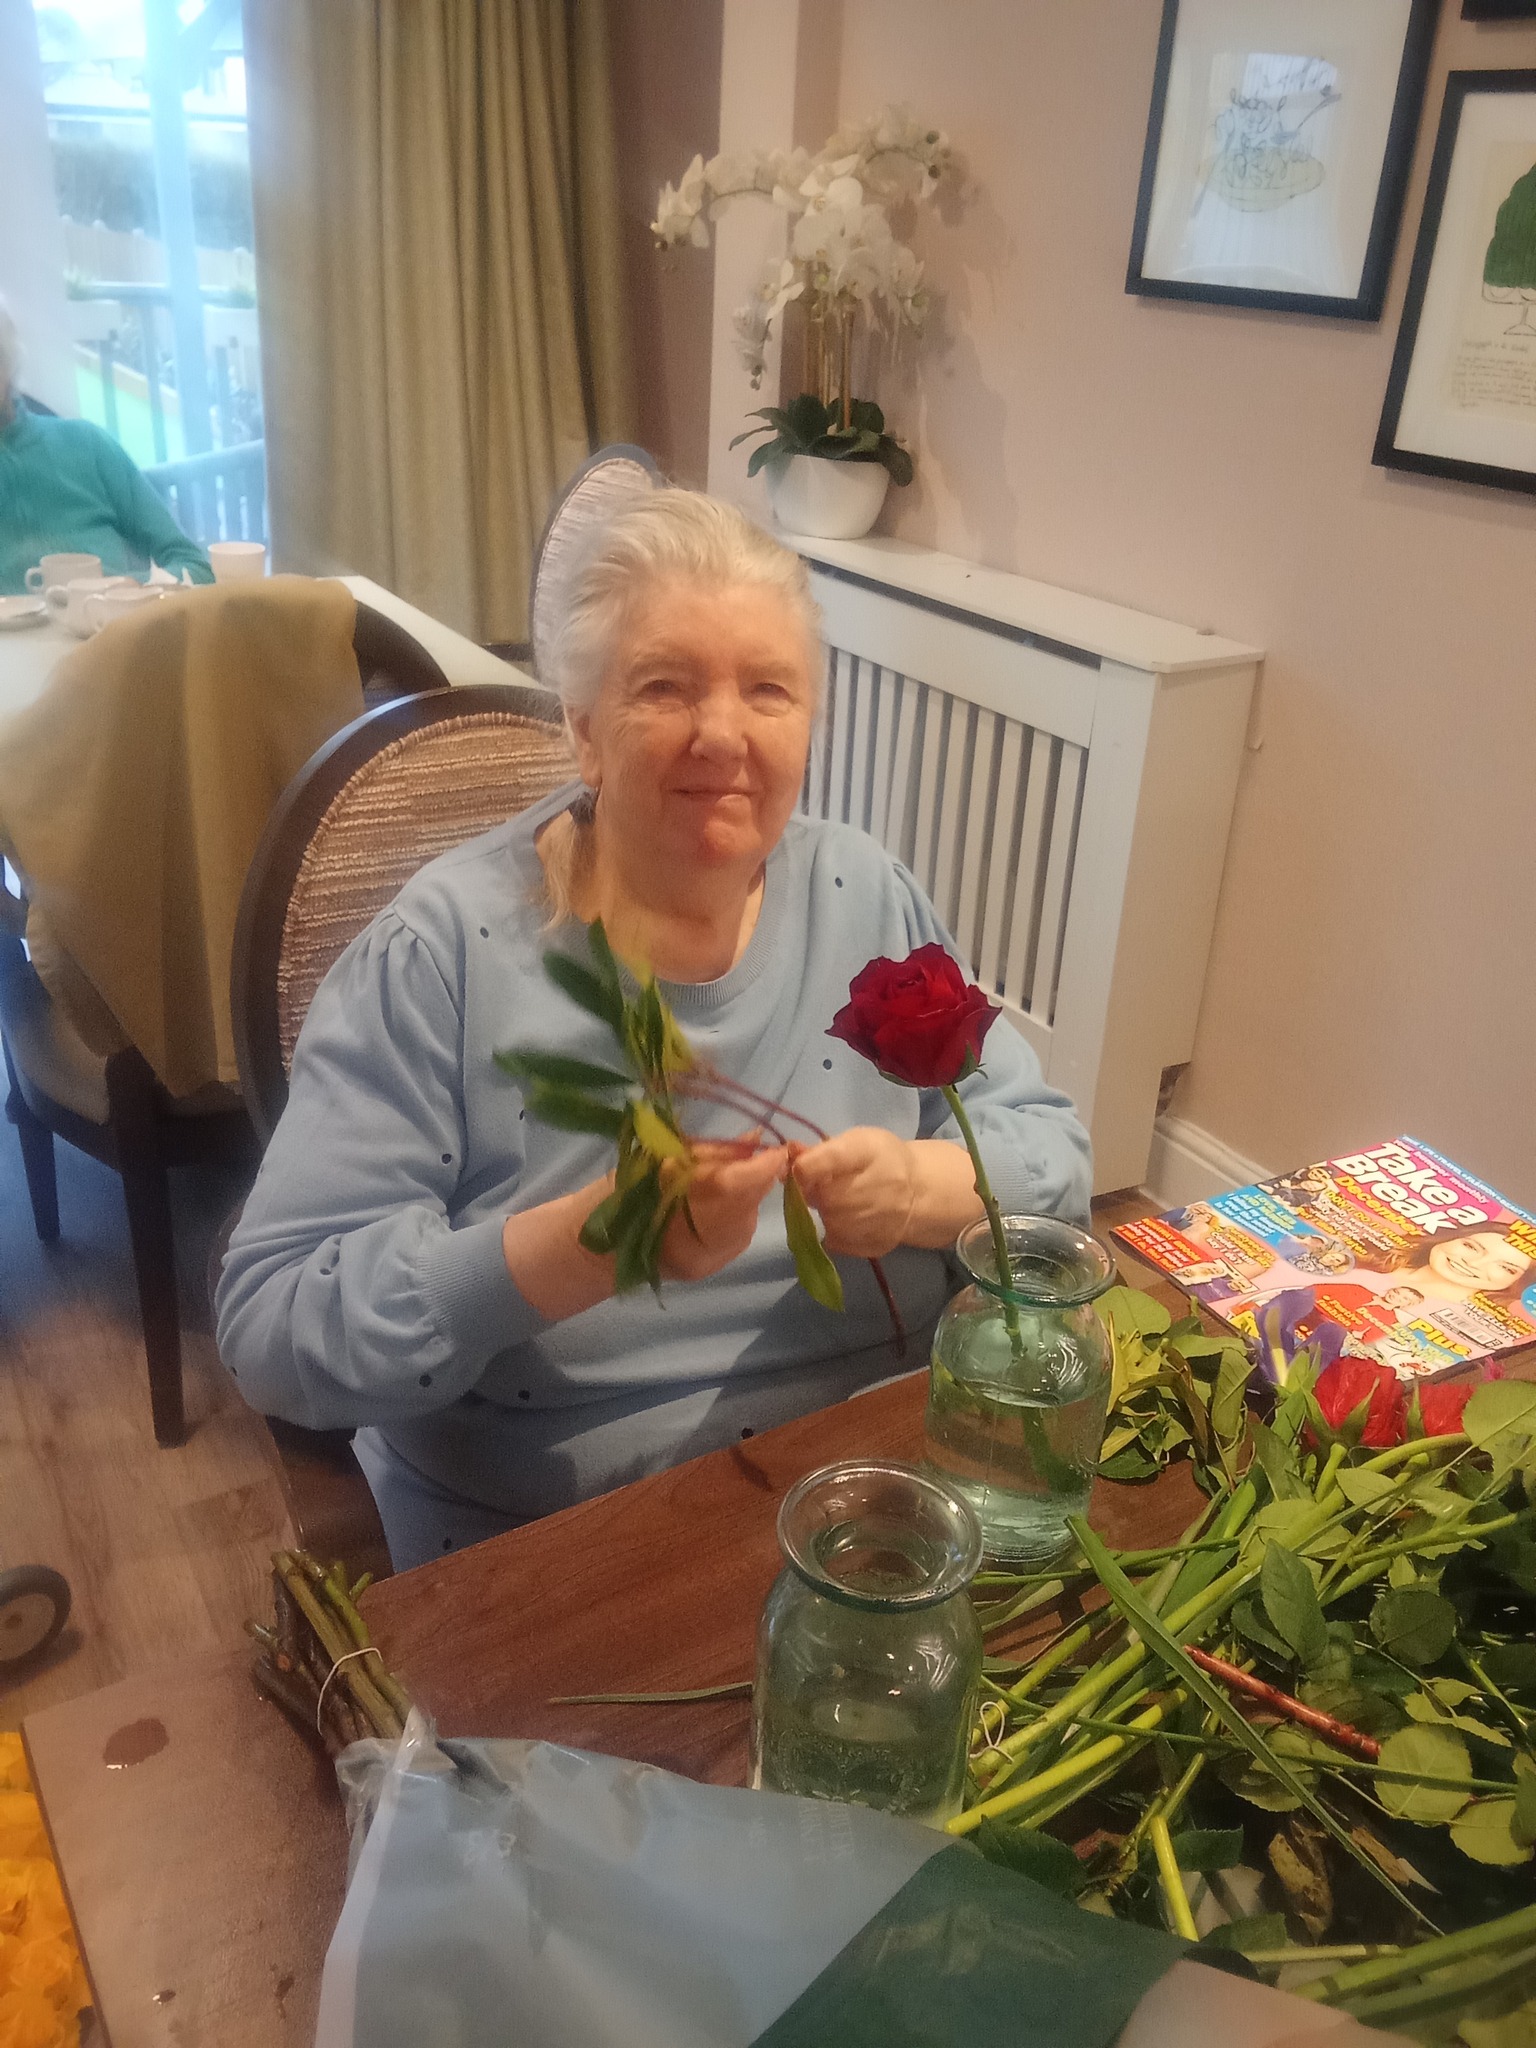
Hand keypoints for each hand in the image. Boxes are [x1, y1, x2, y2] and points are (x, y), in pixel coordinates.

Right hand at [504, 1141, 787, 1318]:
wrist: (592, 1245)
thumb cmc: (621, 1192)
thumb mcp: (662, 1159)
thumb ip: (710, 1152)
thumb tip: (756, 1139)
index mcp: (671, 1201)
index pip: (730, 1184)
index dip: (760, 1167)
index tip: (777, 1148)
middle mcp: (690, 1238)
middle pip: (745, 1206)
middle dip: (758, 1180)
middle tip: (760, 1158)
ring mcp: (699, 1260)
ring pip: (746, 1223)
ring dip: (748, 1199)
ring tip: (736, 1180)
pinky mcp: (703, 1271)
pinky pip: (737, 1239)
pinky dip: (739, 1217)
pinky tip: (726, 1205)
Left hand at [788, 1128, 919, 1257]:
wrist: (918, 1190)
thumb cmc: (878, 1159)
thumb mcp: (854, 1142)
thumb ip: (819, 1151)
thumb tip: (789, 1154)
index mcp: (869, 1150)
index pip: (829, 1159)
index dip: (804, 1168)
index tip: (798, 1171)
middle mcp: (881, 1184)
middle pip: (826, 1197)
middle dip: (816, 1194)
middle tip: (823, 1189)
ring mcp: (883, 1218)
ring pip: (830, 1222)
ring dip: (825, 1214)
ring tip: (838, 1203)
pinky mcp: (879, 1243)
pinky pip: (838, 1242)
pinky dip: (835, 1232)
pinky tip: (847, 1220)